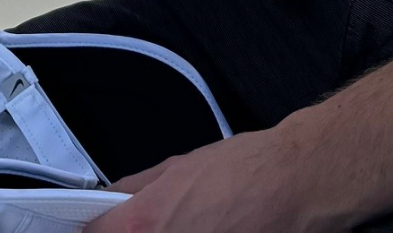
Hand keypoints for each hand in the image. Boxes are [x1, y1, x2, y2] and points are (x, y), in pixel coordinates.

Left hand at [92, 131, 333, 232]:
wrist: (298, 184)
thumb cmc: (243, 170)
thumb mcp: (175, 167)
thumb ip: (133, 188)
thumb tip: (106, 201)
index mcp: (143, 223)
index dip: (93, 230)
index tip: (97, 226)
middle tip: (153, 225)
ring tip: (189, 225)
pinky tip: (209, 232)